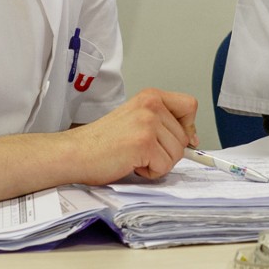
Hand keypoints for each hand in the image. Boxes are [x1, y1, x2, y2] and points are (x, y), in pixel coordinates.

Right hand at [69, 88, 197, 184]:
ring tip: (134, 155)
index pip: (190, 106)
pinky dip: (150, 173)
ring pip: (177, 154)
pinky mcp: (144, 143)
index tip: (178, 138)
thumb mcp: (137, 120)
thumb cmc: (102, 141)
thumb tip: (192, 140)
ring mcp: (148, 123)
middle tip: (140, 150)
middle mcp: (151, 105)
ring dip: (158, 163)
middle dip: (167, 151)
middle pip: (185, 137)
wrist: (75, 153)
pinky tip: (131, 163)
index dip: (188, 126)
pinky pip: (164, 166)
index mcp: (150, 96)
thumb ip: (164, 124)